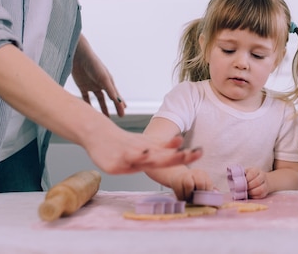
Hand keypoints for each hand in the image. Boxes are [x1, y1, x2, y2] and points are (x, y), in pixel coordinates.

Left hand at [72, 35, 125, 116]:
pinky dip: (87, 104)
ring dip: (102, 108)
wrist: (79, 55)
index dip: (120, 104)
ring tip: (104, 117)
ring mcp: (92, 85)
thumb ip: (110, 90)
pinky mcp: (82, 85)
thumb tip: (117, 101)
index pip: (116, 96)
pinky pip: (86, 97)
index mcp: (109, 81)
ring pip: (99, 99)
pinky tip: (88, 112)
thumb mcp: (103, 78)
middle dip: (115, 106)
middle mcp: (102, 84)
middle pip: (110, 98)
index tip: (123, 113)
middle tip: (120, 116)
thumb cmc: (93, 64)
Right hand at [85, 129, 202, 174]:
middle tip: (193, 154)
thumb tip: (181, 141)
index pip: (170, 155)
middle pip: (162, 158)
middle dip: (177, 158)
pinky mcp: (114, 165)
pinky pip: (127, 161)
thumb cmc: (124, 141)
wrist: (97, 133)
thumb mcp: (146, 143)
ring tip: (173, 155)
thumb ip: (163, 145)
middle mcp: (141, 154)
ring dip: (159, 157)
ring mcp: (128, 158)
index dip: (184, 155)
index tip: (200, 152)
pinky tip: (143, 154)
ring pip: (146, 159)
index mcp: (150, 151)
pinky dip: (136, 157)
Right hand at [169, 168, 212, 200]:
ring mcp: (185, 175)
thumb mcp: (201, 183)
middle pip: (200, 183)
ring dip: (190, 195)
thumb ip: (209, 190)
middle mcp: (195, 172)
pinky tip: (183, 197)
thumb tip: (217, 197)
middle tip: (197, 199)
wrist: (177, 176)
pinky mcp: (176, 180)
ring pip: (189, 185)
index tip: (205, 198)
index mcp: (203, 174)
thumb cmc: (192, 182)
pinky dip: (182, 197)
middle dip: (199, 193)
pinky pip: (180, 191)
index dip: (207, 193)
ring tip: (189, 198)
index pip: (209, 184)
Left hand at [245, 167, 268, 198]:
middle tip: (243, 189)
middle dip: (248, 186)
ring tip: (246, 192)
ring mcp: (265, 185)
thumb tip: (233, 176)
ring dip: (251, 192)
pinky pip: (260, 196)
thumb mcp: (247, 172)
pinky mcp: (265, 193)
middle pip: (257, 182)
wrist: (264, 180)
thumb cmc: (252, 176)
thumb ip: (242, 174)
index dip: (247, 179)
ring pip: (260, 190)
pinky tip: (249, 195)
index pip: (252, 173)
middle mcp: (263, 177)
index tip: (242, 182)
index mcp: (257, 170)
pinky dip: (254, 196)